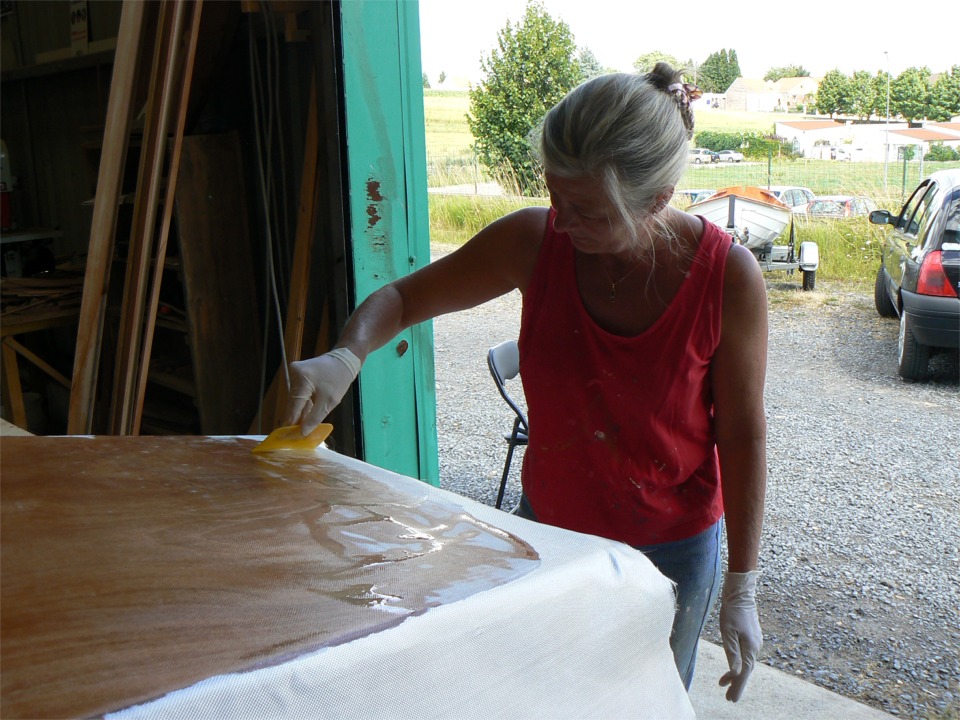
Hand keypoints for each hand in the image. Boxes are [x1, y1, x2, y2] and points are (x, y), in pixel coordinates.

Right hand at [283, 347, 360, 434]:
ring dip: (300, 410)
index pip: (293, 405)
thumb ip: (314, 418)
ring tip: (304, 425)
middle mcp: (294, 373)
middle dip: (297, 416)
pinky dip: (303, 402)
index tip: (289, 436)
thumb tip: (302, 432)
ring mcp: (294, 371)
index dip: (292, 422)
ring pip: (295, 397)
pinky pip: (298, 391)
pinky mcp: (297, 372)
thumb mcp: (329, 402)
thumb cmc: (339, 380)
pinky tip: (306, 413)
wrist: (345, 360)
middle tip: (298, 433)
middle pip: (293, 401)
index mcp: (302, 379)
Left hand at [718, 570, 762, 701]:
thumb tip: (735, 673)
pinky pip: (745, 655)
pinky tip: (731, 667)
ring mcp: (755, 642)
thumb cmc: (732, 611)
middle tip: (728, 698)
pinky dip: (738, 664)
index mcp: (750, 647)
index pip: (744, 672)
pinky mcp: (752, 637)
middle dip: (737, 684)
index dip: (737, 686)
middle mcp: (756, 647)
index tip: (731, 698)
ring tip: (724, 685)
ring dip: (736, 674)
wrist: (741, 593)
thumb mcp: (727, 632)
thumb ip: (731, 652)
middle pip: (746, 670)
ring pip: (746, 663)